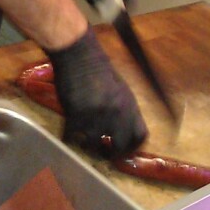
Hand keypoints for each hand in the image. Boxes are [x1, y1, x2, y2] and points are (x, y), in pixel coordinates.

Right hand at [48, 28, 146, 157]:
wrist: (79, 56)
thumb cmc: (98, 68)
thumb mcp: (120, 89)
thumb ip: (124, 110)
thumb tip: (124, 130)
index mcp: (130, 106)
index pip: (140, 136)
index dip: (132, 147)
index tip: (124, 151)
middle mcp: (116, 115)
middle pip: (118, 148)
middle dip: (110, 154)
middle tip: (103, 153)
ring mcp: (95, 118)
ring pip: (93, 147)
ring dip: (87, 146)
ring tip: (83, 142)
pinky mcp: (75, 117)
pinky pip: (71, 138)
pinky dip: (69, 138)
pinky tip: (69, 133)